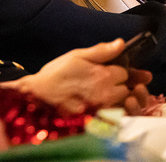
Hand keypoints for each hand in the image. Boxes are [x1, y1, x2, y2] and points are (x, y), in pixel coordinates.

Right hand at [3, 39, 138, 114]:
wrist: (39, 96)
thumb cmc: (55, 75)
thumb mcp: (77, 55)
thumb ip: (101, 51)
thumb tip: (121, 43)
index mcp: (104, 75)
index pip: (125, 72)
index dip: (119, 70)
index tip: (111, 70)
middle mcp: (108, 94)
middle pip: (127, 90)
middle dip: (121, 86)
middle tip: (107, 84)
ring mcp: (104, 110)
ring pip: (123, 105)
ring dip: (119, 100)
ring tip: (105, 96)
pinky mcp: (97, 122)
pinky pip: (115, 118)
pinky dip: (114, 113)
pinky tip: (103, 108)